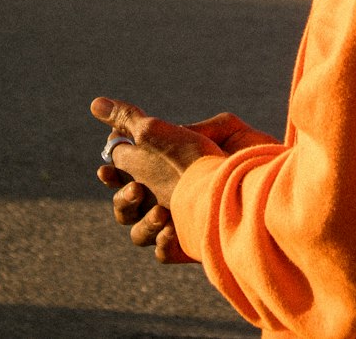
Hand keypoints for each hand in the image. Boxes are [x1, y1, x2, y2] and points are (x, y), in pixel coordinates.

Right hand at [91, 96, 225, 262]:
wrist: (260, 182)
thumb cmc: (225, 153)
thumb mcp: (180, 129)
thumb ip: (135, 119)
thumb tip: (95, 104)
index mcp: (158, 171)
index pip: (122, 175)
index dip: (110, 173)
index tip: (105, 167)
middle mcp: (162, 197)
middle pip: (125, 208)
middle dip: (123, 200)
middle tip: (138, 188)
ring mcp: (174, 221)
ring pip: (138, 233)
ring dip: (143, 223)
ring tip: (161, 210)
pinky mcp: (187, 243)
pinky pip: (162, 252)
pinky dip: (162, 243)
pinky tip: (172, 229)